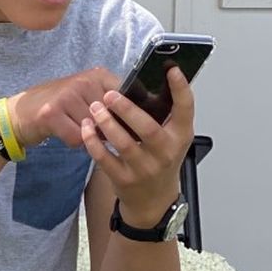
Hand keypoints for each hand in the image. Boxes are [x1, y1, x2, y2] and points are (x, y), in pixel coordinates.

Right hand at [6, 67, 123, 149]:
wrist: (19, 113)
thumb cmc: (57, 106)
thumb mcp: (86, 96)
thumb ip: (109, 102)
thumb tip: (136, 120)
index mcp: (96, 75)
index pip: (126, 96)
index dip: (128, 114)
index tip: (127, 126)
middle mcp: (83, 82)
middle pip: (110, 116)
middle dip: (106, 129)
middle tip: (93, 130)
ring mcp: (67, 96)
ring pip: (94, 128)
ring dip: (88, 137)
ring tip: (75, 129)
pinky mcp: (52, 114)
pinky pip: (77, 137)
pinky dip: (74, 142)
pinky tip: (65, 134)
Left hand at [81, 63, 194, 224]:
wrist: (153, 201)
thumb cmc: (161, 162)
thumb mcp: (172, 138)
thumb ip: (165, 115)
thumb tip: (148, 81)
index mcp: (180, 136)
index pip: (185, 109)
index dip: (180, 88)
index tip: (171, 69)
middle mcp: (165, 153)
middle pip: (148, 128)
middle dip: (128, 109)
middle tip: (110, 95)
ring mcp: (144, 168)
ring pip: (124, 143)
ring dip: (107, 124)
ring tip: (95, 108)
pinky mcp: (124, 179)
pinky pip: (105, 159)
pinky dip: (93, 142)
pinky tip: (86, 129)